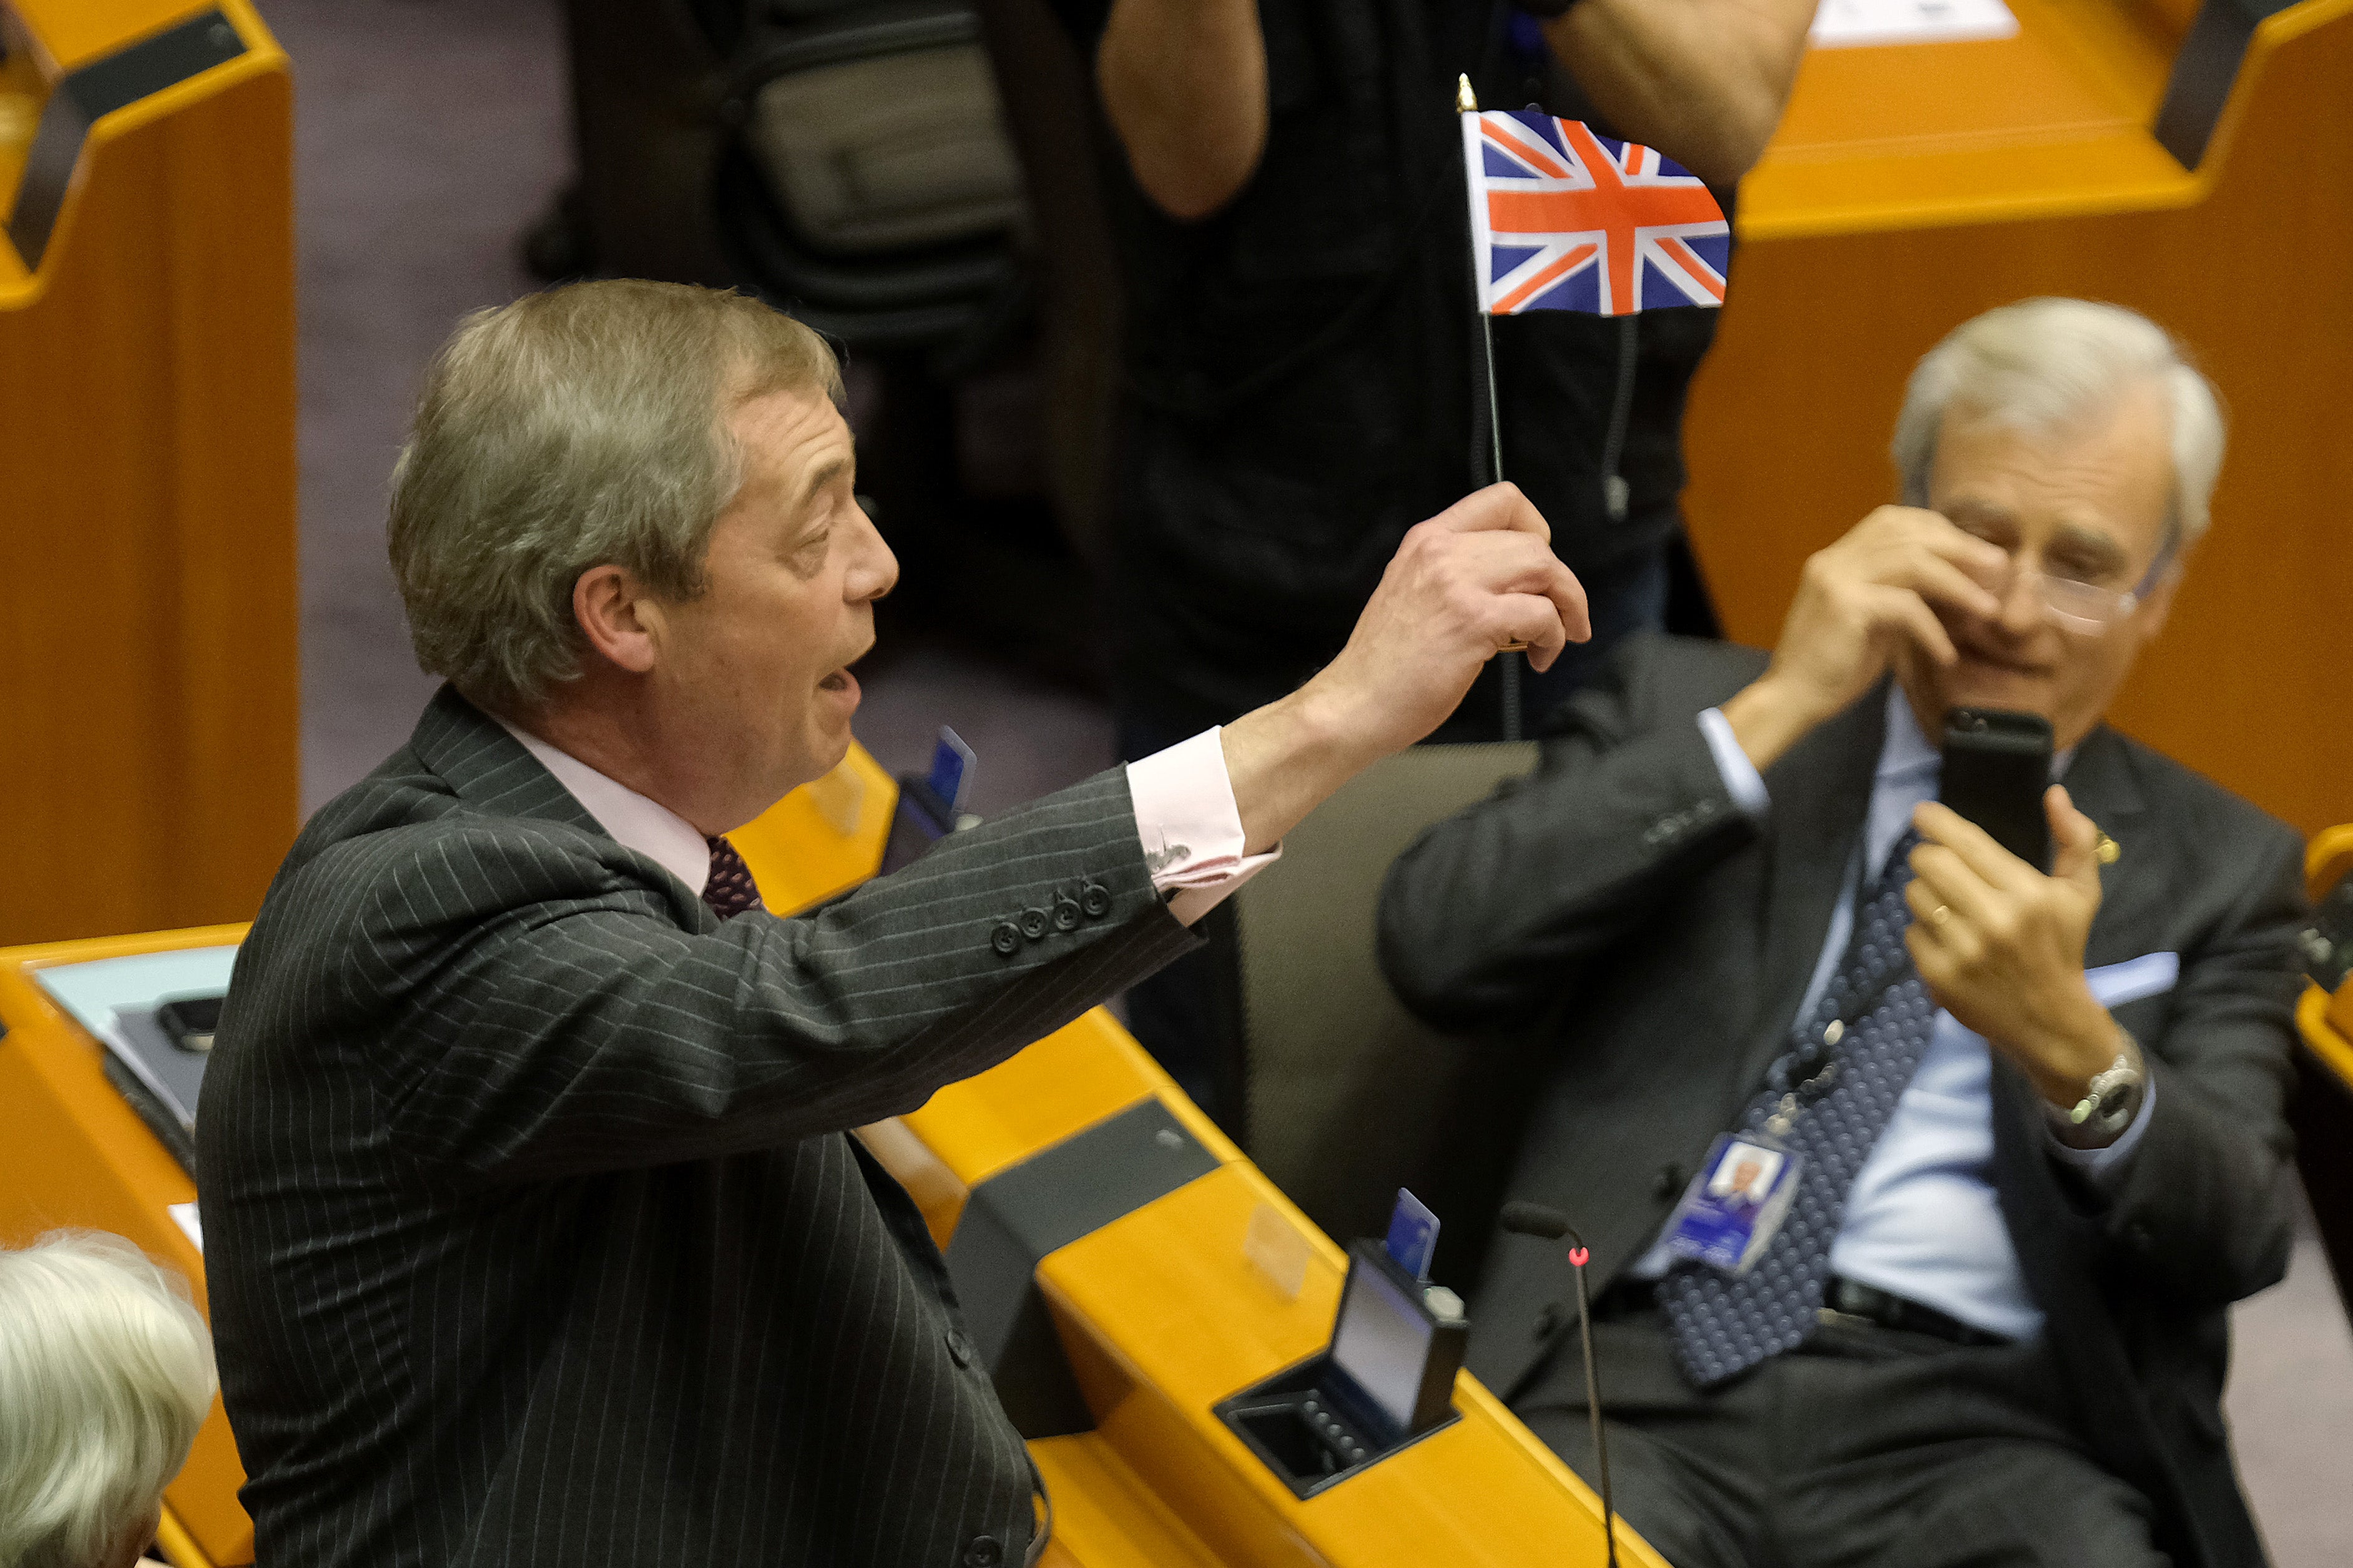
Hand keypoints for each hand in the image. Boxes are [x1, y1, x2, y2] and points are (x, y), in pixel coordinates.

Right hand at [1311, 483, 1590, 751]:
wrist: (1353, 703)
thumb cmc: (1385, 663)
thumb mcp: (1412, 592)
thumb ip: (1455, 575)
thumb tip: (1515, 584)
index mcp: (1427, 539)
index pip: (1502, 500)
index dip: (1536, 529)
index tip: (1538, 569)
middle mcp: (1442, 551)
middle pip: (1534, 540)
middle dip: (1562, 581)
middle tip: (1563, 616)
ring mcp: (1457, 584)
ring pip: (1545, 567)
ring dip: (1567, 606)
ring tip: (1554, 639)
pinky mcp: (1473, 621)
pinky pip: (1542, 614)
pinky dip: (1554, 638)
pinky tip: (1539, 658)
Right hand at [1721, 507, 2005, 771]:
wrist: (1791, 700)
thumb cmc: (1832, 668)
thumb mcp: (1872, 623)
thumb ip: (1899, 597)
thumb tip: (1951, 587)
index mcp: (1838, 558)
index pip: (1893, 519)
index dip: (1939, 530)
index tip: (1974, 553)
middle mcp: (1835, 560)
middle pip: (1908, 532)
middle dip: (1960, 547)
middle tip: (1998, 568)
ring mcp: (1837, 580)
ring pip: (1913, 562)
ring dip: (1958, 584)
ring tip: (1988, 609)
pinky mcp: (1845, 607)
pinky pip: (1905, 607)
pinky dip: (1933, 629)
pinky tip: (1946, 654)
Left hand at [1903, 786, 2122, 1108]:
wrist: (2050, 1019)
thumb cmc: (2061, 947)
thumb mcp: (2080, 893)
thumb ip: (2075, 839)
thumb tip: (2054, 794)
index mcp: (2027, 893)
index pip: (1966, 842)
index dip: (1936, 821)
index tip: (1922, 813)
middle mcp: (1994, 920)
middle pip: (1929, 862)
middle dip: (1928, 856)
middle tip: (1938, 863)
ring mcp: (1963, 950)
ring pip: (1915, 894)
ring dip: (1926, 894)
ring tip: (1951, 906)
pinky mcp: (1939, 975)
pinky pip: (1910, 931)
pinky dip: (1923, 930)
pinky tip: (1949, 939)